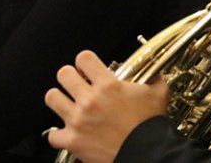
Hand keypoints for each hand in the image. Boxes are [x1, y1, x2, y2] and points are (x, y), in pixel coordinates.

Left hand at [45, 50, 168, 162]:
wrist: (147, 154)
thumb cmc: (150, 126)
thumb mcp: (158, 93)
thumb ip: (154, 78)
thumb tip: (155, 72)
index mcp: (108, 85)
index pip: (83, 58)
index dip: (85, 61)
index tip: (88, 68)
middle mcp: (90, 100)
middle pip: (63, 74)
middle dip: (70, 76)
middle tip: (77, 84)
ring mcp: (78, 121)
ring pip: (52, 98)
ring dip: (59, 100)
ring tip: (68, 104)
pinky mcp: (73, 141)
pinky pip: (52, 135)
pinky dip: (59, 134)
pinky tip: (68, 132)